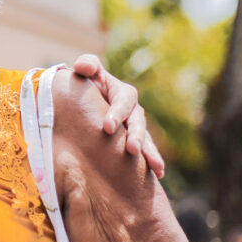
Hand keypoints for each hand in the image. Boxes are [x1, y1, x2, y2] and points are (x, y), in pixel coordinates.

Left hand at [72, 53, 164, 177]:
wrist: (83, 104)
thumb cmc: (84, 86)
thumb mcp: (85, 74)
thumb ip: (86, 65)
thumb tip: (82, 66)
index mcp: (121, 93)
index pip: (123, 101)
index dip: (116, 113)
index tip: (107, 127)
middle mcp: (132, 110)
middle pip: (137, 122)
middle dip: (136, 136)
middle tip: (132, 150)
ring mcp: (135, 127)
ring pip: (145, 139)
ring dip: (150, 152)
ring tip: (155, 167)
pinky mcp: (134, 142)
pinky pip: (146, 152)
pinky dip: (153, 162)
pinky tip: (159, 175)